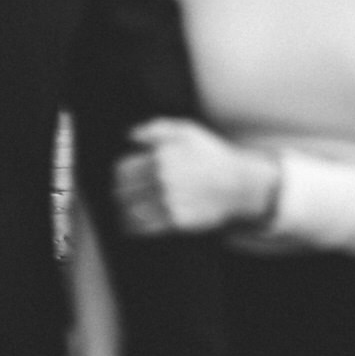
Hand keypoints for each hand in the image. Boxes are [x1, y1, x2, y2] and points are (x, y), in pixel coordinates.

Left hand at [114, 118, 278, 234]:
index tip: (119, 178)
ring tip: (123, 211)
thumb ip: (155, 128)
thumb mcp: (186, 130)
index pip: (123, 170)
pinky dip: (134, 226)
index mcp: (160, 157)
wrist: (237, 183)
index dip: (118, 175)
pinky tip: (132, 225)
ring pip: (132, 211)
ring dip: (124, 211)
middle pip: (124, 191)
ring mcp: (169, 202)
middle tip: (120, 196)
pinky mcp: (176, 221)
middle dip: (120, 193)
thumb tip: (130, 136)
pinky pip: (145, 227)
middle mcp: (161, 180)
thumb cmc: (210, 154)